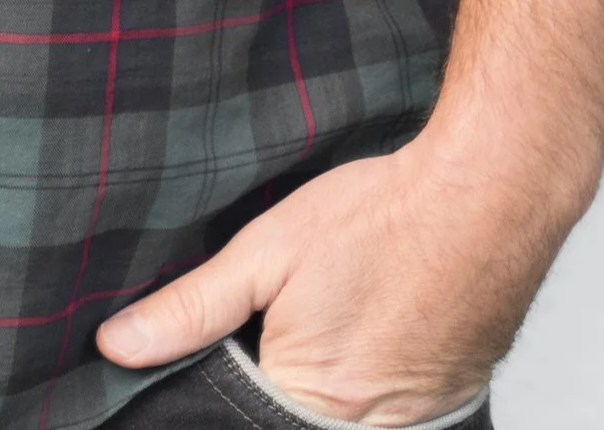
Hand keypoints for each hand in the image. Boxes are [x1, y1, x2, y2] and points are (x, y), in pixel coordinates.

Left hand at [95, 130, 584, 425]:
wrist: (486, 196)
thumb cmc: (381, 217)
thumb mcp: (268, 249)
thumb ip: (193, 308)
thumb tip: (118, 346)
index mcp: (307, 402)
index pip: (242, 415)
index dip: (233, 379)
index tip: (250, 337)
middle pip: (294, 419)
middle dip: (280, 378)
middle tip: (308, 312)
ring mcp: (412, 425)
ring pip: (338, 417)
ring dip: (331, 376)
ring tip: (343, 313)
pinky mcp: (446, 406)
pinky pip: (388, 409)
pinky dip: (373, 376)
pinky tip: (375, 323)